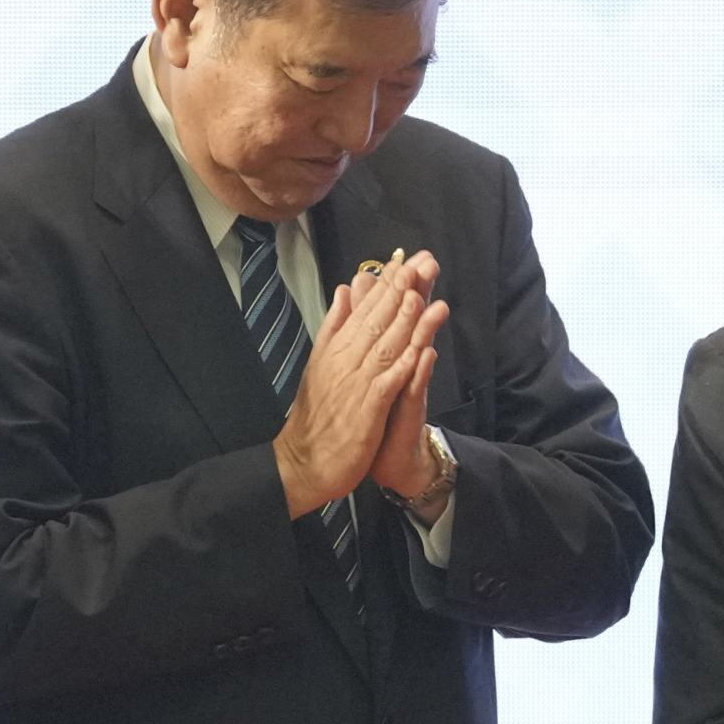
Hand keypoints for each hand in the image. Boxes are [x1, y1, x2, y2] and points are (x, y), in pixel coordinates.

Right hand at [274, 253, 446, 518]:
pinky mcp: (365, 413)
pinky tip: (419, 350)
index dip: (385, 284)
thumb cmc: (316, 416)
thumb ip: (335, 326)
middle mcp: (345, 362)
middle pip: (376, 321)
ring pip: (383, 347)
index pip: (364, 310)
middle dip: (399, 291)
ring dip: (403, 321)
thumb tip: (345, 291)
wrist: (303, 463)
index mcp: (336, 349)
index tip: (403, 260)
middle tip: (421, 263)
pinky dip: (402, 366)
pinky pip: (387, 385)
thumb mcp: (321, 362)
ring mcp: (355, 386)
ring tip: (421, 294)